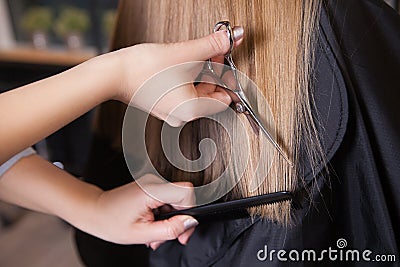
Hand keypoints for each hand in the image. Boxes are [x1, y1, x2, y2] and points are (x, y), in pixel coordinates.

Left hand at [87, 174, 196, 248]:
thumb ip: (169, 229)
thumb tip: (190, 222)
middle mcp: (153, 183)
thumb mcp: (141, 234)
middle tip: (165, 237)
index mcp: (151, 191)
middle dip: (177, 221)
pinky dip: (162, 215)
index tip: (182, 228)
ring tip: (153, 234)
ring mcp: (151, 184)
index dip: (189, 211)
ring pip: (174, 202)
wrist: (94, 211)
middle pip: (182, 199)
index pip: (186, 192)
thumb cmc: (110, 222)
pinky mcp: (150, 187)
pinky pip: (166, 200)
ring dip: (168, 221)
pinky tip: (151, 225)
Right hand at [113, 27, 243, 125]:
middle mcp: (182, 115)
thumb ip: (212, 45)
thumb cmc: (142, 70)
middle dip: (213, 71)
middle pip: (210, 94)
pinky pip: (182, 92)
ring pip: (196, 91)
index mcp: (191, 110)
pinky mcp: (162, 104)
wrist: (112, 75)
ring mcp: (171, 111)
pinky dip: (186, 78)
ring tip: (194, 56)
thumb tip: (232, 38)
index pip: (224, 98)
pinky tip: (181, 64)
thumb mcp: (185, 53)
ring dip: (200, 72)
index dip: (227, 75)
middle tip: (211, 52)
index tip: (223, 59)